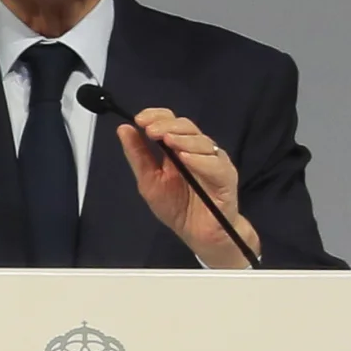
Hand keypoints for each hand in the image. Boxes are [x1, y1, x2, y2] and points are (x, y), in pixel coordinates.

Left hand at [116, 108, 260, 268]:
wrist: (199, 235)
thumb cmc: (177, 208)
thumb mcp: (149, 181)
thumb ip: (138, 155)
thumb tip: (124, 129)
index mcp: (178, 148)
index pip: (170, 121)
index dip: (156, 116)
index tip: (139, 120)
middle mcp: (197, 150)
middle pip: (186, 126)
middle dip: (167, 125)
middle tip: (151, 131)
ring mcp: (214, 162)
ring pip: (202, 141)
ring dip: (183, 139)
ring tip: (168, 141)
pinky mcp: (226, 177)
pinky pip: (215, 164)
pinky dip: (200, 160)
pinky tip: (186, 159)